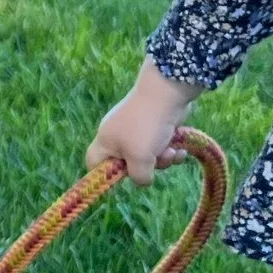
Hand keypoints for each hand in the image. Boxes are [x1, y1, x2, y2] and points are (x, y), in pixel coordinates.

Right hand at [86, 60, 202, 185]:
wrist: (167, 92)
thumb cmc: (146, 126)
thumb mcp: (140, 158)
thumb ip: (139, 177)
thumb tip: (144, 180)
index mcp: (106, 141)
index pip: (93, 163)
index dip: (103, 175)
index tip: (123, 178)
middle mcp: (118, 136)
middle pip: (127, 164)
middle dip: (146, 167)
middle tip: (156, 161)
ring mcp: (137, 130)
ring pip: (148, 157)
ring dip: (162, 159)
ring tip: (172, 151)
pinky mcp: (155, 126)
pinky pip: (160, 146)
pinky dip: (170, 150)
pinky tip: (180, 149)